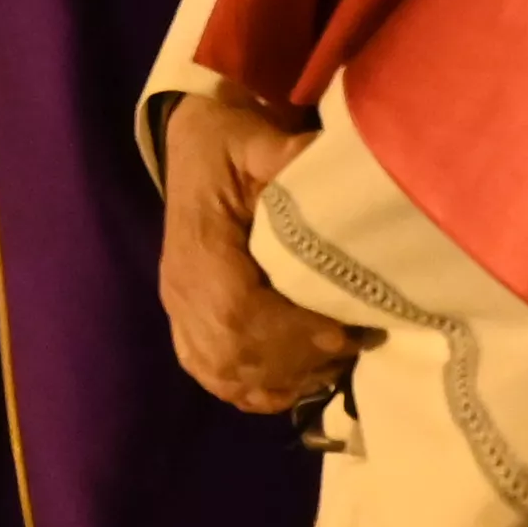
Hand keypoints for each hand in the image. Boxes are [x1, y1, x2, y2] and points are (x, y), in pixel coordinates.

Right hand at [161, 88, 360, 415]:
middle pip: (231, 352)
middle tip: (348, 347)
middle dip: (294, 361)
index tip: (340, 331)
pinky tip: (290, 381)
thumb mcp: (254, 136)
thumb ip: (283, 153)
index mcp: (197, 243)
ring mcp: (179, 309)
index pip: (236, 309)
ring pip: (223, 372)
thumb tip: (321, 160)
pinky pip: (211, 374)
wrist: (192, 147)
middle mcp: (181, 286)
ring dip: (279, 380)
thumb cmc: (227, 143)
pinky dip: (252, 389)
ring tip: (328, 362)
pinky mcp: (186, 320)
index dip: (288, 332)